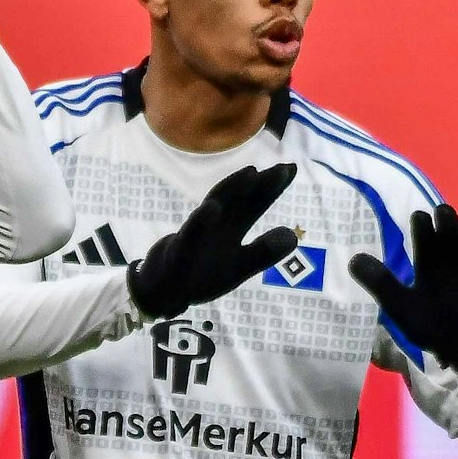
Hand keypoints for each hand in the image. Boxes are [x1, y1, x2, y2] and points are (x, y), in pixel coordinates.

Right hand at [127, 163, 299, 318]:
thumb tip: (293, 236)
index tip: (291, 168)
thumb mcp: (239, 268)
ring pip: (216, 206)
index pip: (256, 203)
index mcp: (232, 228)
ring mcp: (197, 233)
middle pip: (240, 200)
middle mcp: (216, 225)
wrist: (164, 290)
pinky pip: (191, 232)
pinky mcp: (180, 248)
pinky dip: (201, 221)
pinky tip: (211, 210)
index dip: (273, 187)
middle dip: (260, 184)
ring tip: (250, 174)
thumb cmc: (201, 275)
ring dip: (232, 189)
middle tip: (283, 168)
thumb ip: (263, 252)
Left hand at [349, 203, 457, 373]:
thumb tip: (353, 260)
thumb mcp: (400, 306)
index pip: (425, 244)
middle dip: (449, 226)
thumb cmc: (428, 325)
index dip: (423, 230)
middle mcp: (453, 267)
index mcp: (430, 268)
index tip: (419, 216)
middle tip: (443, 210)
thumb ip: (380, 283)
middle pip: (452, 242)